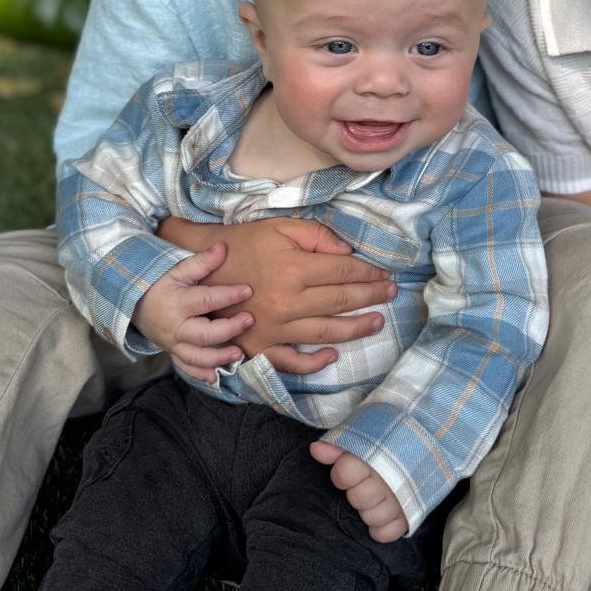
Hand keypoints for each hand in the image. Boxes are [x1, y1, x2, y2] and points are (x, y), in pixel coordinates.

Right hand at [132, 243, 253, 383]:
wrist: (134, 303)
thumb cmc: (160, 283)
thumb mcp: (177, 270)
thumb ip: (201, 262)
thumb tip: (223, 247)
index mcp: (178, 303)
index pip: (206, 300)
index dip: (228, 295)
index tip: (248, 290)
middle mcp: (176, 327)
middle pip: (203, 334)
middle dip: (228, 329)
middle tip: (248, 321)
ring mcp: (173, 343)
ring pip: (195, 356)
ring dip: (217, 358)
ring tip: (237, 354)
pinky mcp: (172, 352)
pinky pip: (185, 367)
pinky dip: (199, 374)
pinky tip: (214, 378)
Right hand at [158, 216, 397, 374]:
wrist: (199, 270)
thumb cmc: (243, 244)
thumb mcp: (279, 227)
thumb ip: (316, 236)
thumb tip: (347, 254)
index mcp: (293, 269)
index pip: (344, 272)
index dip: (369, 273)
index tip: (385, 274)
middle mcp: (287, 302)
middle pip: (341, 301)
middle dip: (371, 297)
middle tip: (391, 294)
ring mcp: (274, 328)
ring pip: (325, 331)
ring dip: (356, 328)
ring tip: (377, 322)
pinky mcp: (259, 346)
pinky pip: (291, 361)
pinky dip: (313, 363)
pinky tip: (332, 356)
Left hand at [309, 443, 406, 542]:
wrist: (421, 444)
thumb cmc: (386, 442)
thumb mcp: (361, 437)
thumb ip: (337, 445)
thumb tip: (315, 450)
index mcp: (374, 456)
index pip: (345, 474)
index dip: (342, 474)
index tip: (348, 469)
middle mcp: (389, 480)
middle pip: (358, 498)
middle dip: (357, 492)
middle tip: (364, 484)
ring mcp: (400, 499)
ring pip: (373, 517)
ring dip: (369, 511)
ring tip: (374, 499)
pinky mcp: (409, 515)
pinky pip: (388, 533)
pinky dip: (381, 529)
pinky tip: (381, 517)